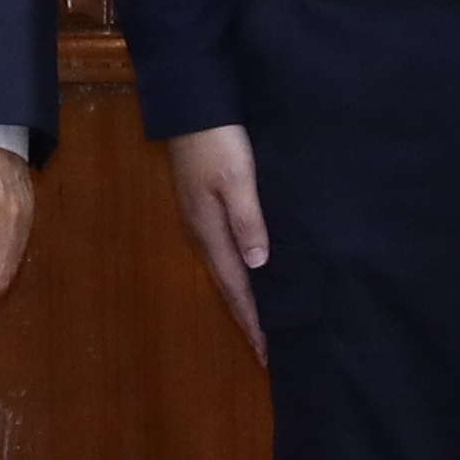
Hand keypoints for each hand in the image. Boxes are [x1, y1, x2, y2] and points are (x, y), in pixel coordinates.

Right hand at [161, 124, 271, 361]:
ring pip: (229, 268)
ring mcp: (203, 218)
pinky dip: (242, 271)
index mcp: (210, 230)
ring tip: (263, 320)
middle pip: (230, 284)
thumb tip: (258, 267)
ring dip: (245, 296)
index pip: (236, 287)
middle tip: (267, 350)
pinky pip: (228, 249)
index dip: (253, 319)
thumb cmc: (217, 140)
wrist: (191, 105)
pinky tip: (253, 271)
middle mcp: (204, 231)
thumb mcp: (236, 178)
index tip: (267, 353)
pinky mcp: (207, 204)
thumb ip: (248, 220)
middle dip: (248, 317)